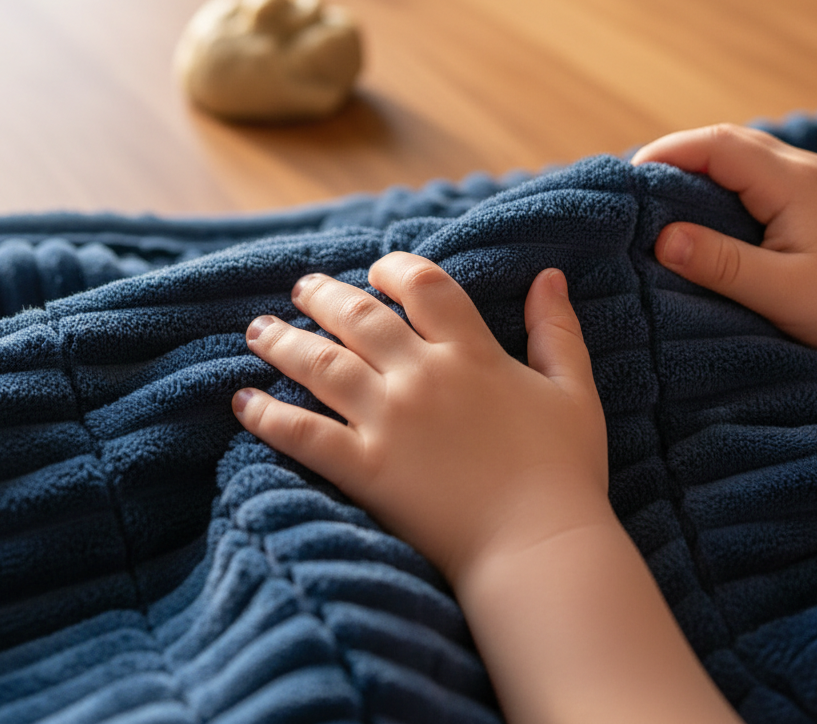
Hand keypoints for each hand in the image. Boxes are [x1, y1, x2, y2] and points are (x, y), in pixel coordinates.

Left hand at [233, 251, 608, 586]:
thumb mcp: (573, 390)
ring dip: (283, 342)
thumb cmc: (563, 472)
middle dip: (324, 295)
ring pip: (321, 364)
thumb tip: (550, 276)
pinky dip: (268, 416)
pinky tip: (242, 401)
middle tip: (302, 287)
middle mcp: (422, 376)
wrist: (539, 548)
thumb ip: (557, 330)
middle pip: (359, 316)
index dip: (394, 268)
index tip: (376, 269)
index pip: (423, 286)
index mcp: (471, 353)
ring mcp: (388, 421)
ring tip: (257, 330)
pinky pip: (303, 434)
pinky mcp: (365, 469)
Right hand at [632, 123, 816, 383]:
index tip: (627, 178)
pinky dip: (730, 179)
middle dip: (678, 154)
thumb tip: (660, 236)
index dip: (666, 153)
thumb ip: (719, 262)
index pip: (716, 144)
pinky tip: (718, 209)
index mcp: (794, 183)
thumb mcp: (782, 293)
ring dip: (705, 164)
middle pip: (730, 140)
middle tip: (638, 185)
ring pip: (750, 153)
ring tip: (667, 195)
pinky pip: (768, 171)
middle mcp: (809, 169)